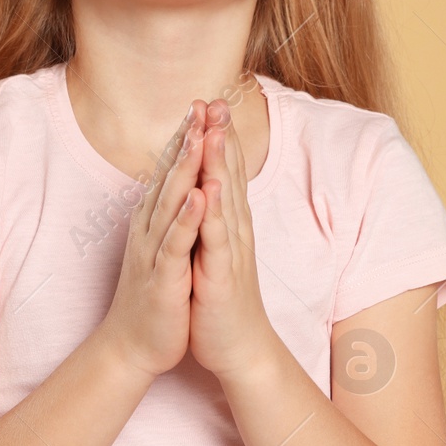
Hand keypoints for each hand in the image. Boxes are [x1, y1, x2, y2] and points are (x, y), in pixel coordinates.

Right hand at [101, 102, 206, 377]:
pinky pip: (175, 243)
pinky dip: (187, 218)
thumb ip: (169, 214)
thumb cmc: (156, 295)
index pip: (172, 172)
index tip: (205, 105)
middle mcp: (150, 228)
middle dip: (187, 139)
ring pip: (170, 202)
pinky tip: (201, 196)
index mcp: (154, 221)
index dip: (187, 138)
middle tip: (203, 104)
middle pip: (170, 176)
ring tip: (200, 135)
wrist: (134, 346)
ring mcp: (153, 251)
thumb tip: (178, 184)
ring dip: (185, 168)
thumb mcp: (164, 246)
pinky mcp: (162, 277)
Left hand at [188, 98, 275, 379]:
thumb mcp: (214, 250)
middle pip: (228, 174)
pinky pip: (216, 239)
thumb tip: (207, 189)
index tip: (209, 102)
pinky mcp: (221, 274)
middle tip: (217, 98)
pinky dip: (213, 213)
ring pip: (224, 198)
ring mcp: (230, 250)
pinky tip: (209, 189)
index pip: (223, 171)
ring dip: (220, 164)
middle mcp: (234, 230)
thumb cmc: (221, 299)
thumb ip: (213, 219)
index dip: (217, 136)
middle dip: (221, 136)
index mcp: (228, 223)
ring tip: (215, 129)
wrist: (238, 347)